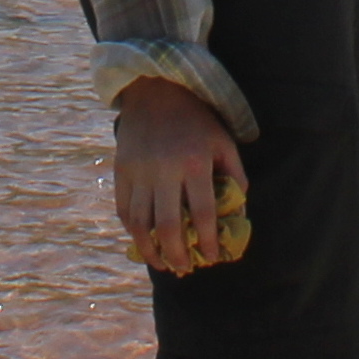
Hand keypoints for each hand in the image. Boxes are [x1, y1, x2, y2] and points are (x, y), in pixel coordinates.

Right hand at [110, 78, 249, 274]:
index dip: (208, 241)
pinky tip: (144, 241)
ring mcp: (139, 170)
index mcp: (195, 162)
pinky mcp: (120, 169)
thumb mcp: (224, 141)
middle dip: (177, 254)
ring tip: (162, 264)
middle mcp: (164, 169)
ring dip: (151, 250)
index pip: (203, 213)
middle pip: (168, 225)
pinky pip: (123, 209)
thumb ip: (234, 176)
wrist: (157, 89)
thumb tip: (237, 213)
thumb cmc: (197, 120)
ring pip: (140, 223)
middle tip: (185, 268)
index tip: (212, 258)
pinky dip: (132, 231)